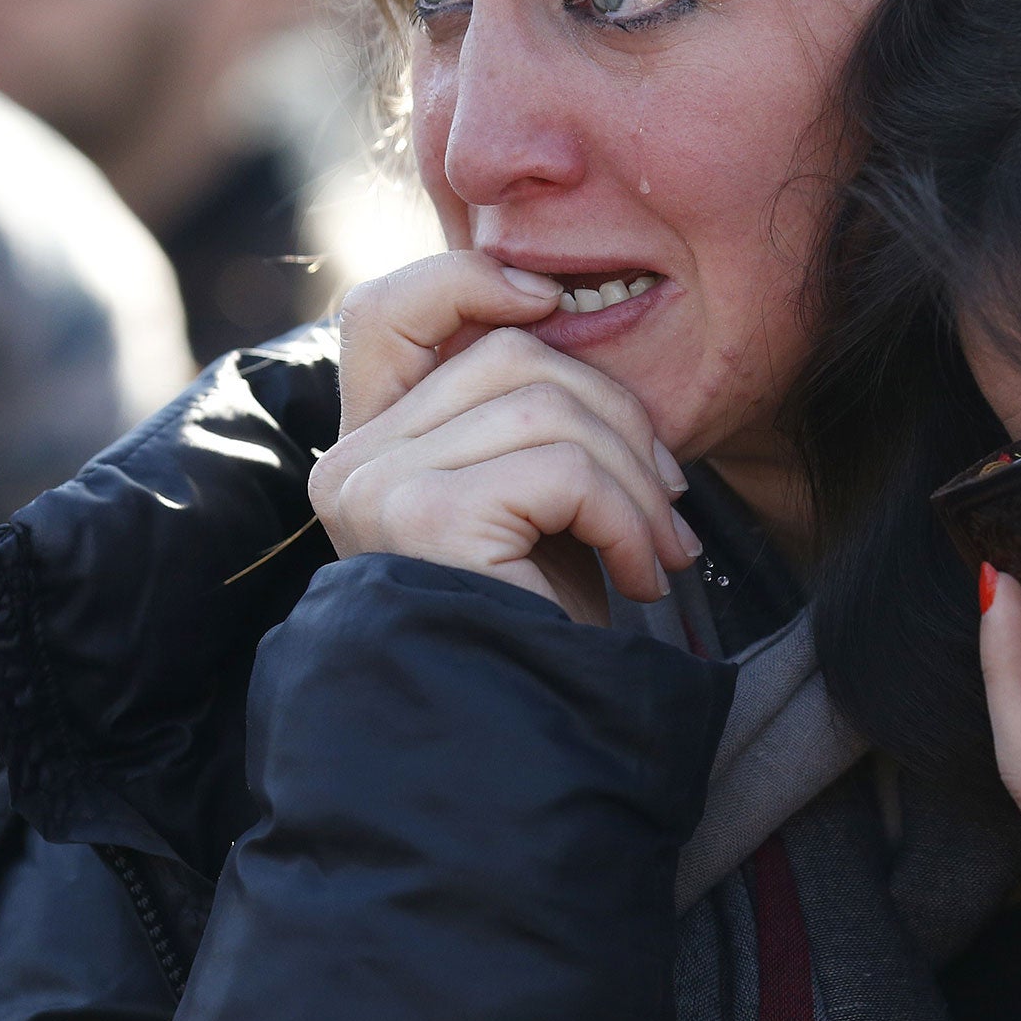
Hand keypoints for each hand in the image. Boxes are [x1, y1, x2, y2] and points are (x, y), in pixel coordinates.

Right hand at [308, 252, 700, 623]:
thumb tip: (569, 320)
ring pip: (547, 406)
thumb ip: (527, 417)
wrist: (522, 739)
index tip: (552, 299)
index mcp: (372, 445)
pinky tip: (639, 577)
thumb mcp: (533, 502)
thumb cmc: (538, 626)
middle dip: (618, 417)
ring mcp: (377, 486)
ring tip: (660, 548)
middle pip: (510, 356)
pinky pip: (563, 469)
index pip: (385, 311)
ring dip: (635, 479)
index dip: (469, 280)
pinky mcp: (423, 517)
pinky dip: (625, 519)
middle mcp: (353, 461)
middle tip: (667, 499)